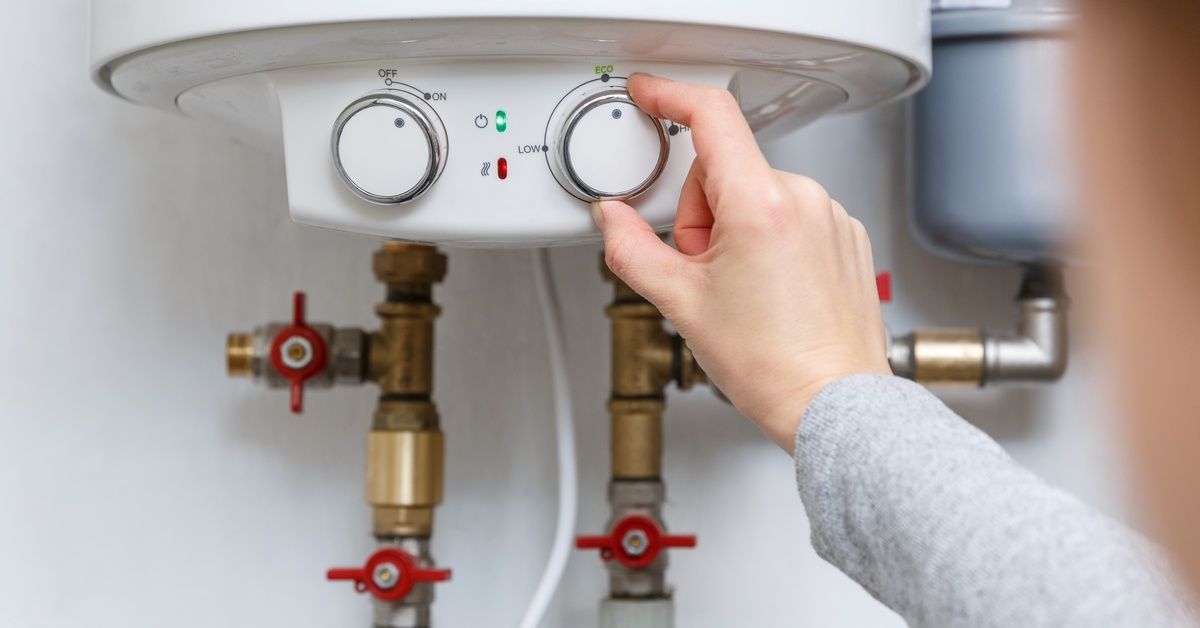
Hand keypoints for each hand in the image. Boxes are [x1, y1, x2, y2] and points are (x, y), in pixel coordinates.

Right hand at [593, 73, 890, 451]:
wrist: (832, 403)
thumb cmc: (771, 364)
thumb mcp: (680, 303)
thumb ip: (631, 249)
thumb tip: (610, 219)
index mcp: (760, 205)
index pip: (710, 116)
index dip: (670, 96)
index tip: (649, 94)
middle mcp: (804, 199)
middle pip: (725, 171)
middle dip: (701, 215)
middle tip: (705, 273)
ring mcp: (830, 217)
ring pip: (756, 195)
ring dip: (735, 229)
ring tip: (742, 290)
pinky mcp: (846, 237)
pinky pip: (790, 216)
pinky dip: (770, 241)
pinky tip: (771, 291)